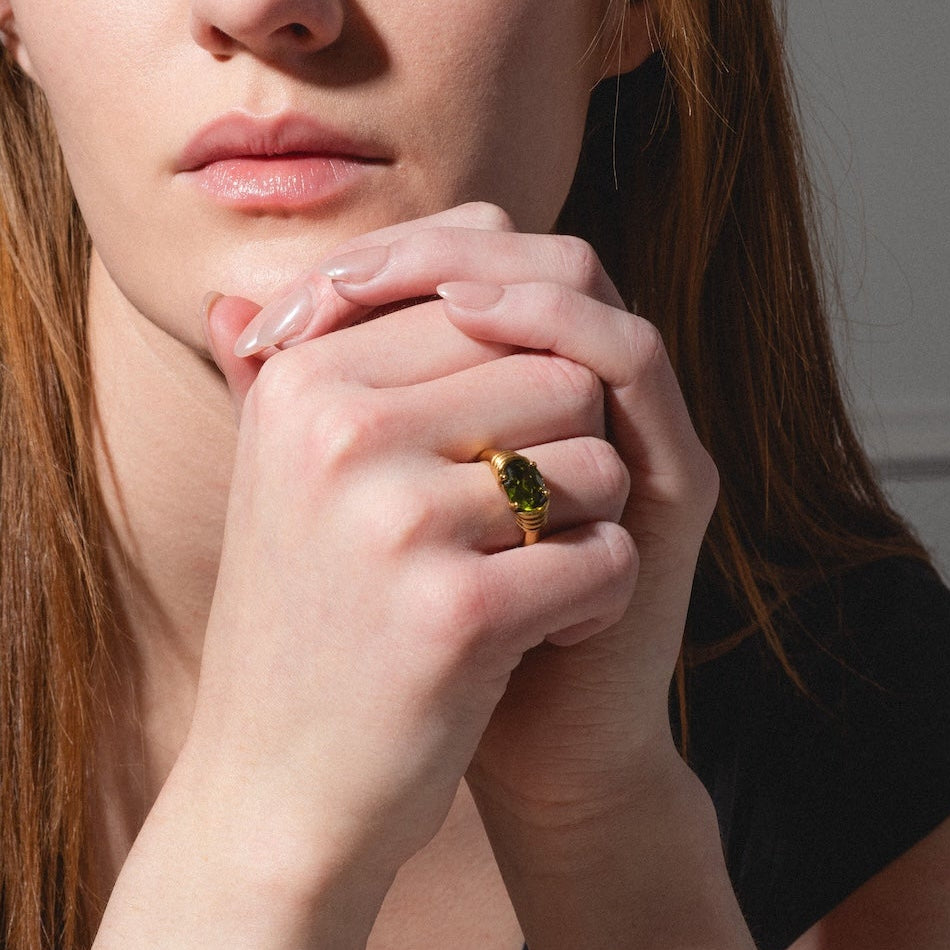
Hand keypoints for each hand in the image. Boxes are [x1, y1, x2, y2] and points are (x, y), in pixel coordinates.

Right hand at [191, 204, 635, 898]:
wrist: (276, 784)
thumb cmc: (309, 615)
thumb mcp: (296, 471)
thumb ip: (335, 353)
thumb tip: (399, 261)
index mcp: (305, 380)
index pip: (489, 300)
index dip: (523, 376)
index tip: (490, 447)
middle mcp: (340, 433)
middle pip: (561, 370)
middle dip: (567, 447)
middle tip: (518, 522)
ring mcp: (395, 522)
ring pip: (598, 460)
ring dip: (587, 525)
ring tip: (522, 577)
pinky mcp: (456, 615)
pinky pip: (604, 555)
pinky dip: (596, 597)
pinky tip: (538, 634)